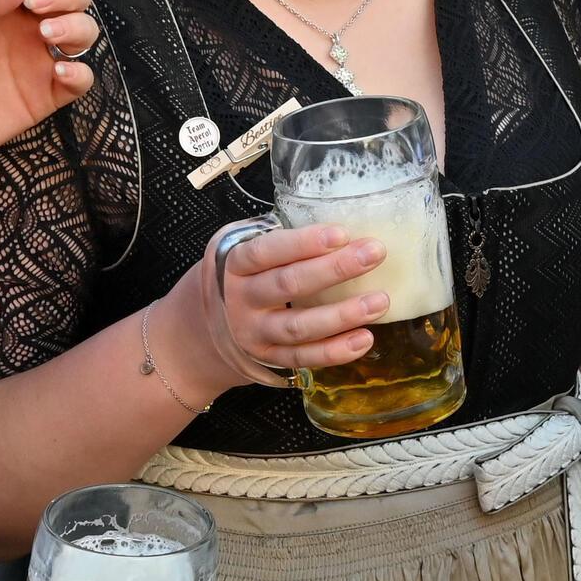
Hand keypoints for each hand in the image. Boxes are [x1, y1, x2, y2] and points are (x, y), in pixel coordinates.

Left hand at [0, 0, 100, 176]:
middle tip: (41, 8)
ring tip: (48, 35)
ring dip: (77, 27)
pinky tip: (60, 72)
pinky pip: (81, 80)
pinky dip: (81, 73)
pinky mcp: (44, 96)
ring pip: (84, 32)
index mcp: (0, 3)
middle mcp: (25, 27)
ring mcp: (37, 60)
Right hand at [192, 222, 393, 386]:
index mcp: (236, 264)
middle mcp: (242, 299)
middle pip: (289, 284)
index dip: (304, 242)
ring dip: (342, 315)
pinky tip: (364, 338)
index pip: (267, 251)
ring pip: (299, 326)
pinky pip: (303, 357)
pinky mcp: (269, 359)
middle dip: (334, 269)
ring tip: (380, 302)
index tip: (341, 233)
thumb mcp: (240, 249)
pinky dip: (335, 351)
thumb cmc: (239, 277)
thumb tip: (337, 221)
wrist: (200, 328)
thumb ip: (277, 238)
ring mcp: (254, 333)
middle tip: (374, 254)